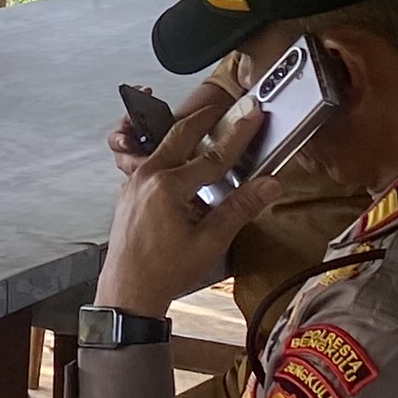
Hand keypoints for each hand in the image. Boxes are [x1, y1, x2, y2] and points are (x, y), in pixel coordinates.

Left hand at [96, 100, 268, 312]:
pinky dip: (169, 155)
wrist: (127, 292)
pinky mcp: (128, 193)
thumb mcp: (209, 241)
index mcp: (168, 186)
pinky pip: (150, 164)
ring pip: (162, 147)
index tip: (254, 115)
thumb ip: (239, 208)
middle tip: (223, 105)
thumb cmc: (165, 270)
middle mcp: (147, 177)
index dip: (238, 134)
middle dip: (204, 117)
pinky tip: (182, 164)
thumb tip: (270, 185)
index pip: (213, 155)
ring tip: (203, 126)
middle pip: (180, 136)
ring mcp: (133, 184)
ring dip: (184, 134)